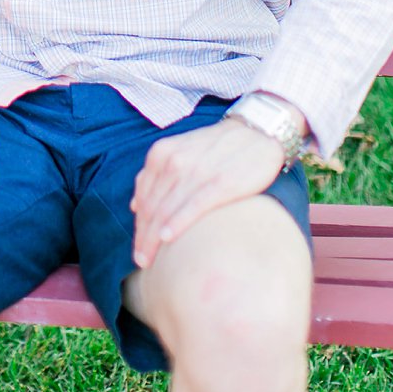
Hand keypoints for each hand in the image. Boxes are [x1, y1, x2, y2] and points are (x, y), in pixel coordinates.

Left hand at [129, 118, 285, 268]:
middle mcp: (173, 161)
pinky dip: (177, 222)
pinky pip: (193, 206)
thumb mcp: (180, 152)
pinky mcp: (221, 183)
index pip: (143, 197)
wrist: (257, 131)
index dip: (138, 225)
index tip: (136, 247)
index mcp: (160, 154)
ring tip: (148, 259)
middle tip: (140, 260)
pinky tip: (167, 238)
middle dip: (143, 236)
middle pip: (152, 206)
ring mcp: (196, 172)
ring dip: (154, 237)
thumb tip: (135, 205)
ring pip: (166, 209)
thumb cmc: (217, 148)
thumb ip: (157, 176)